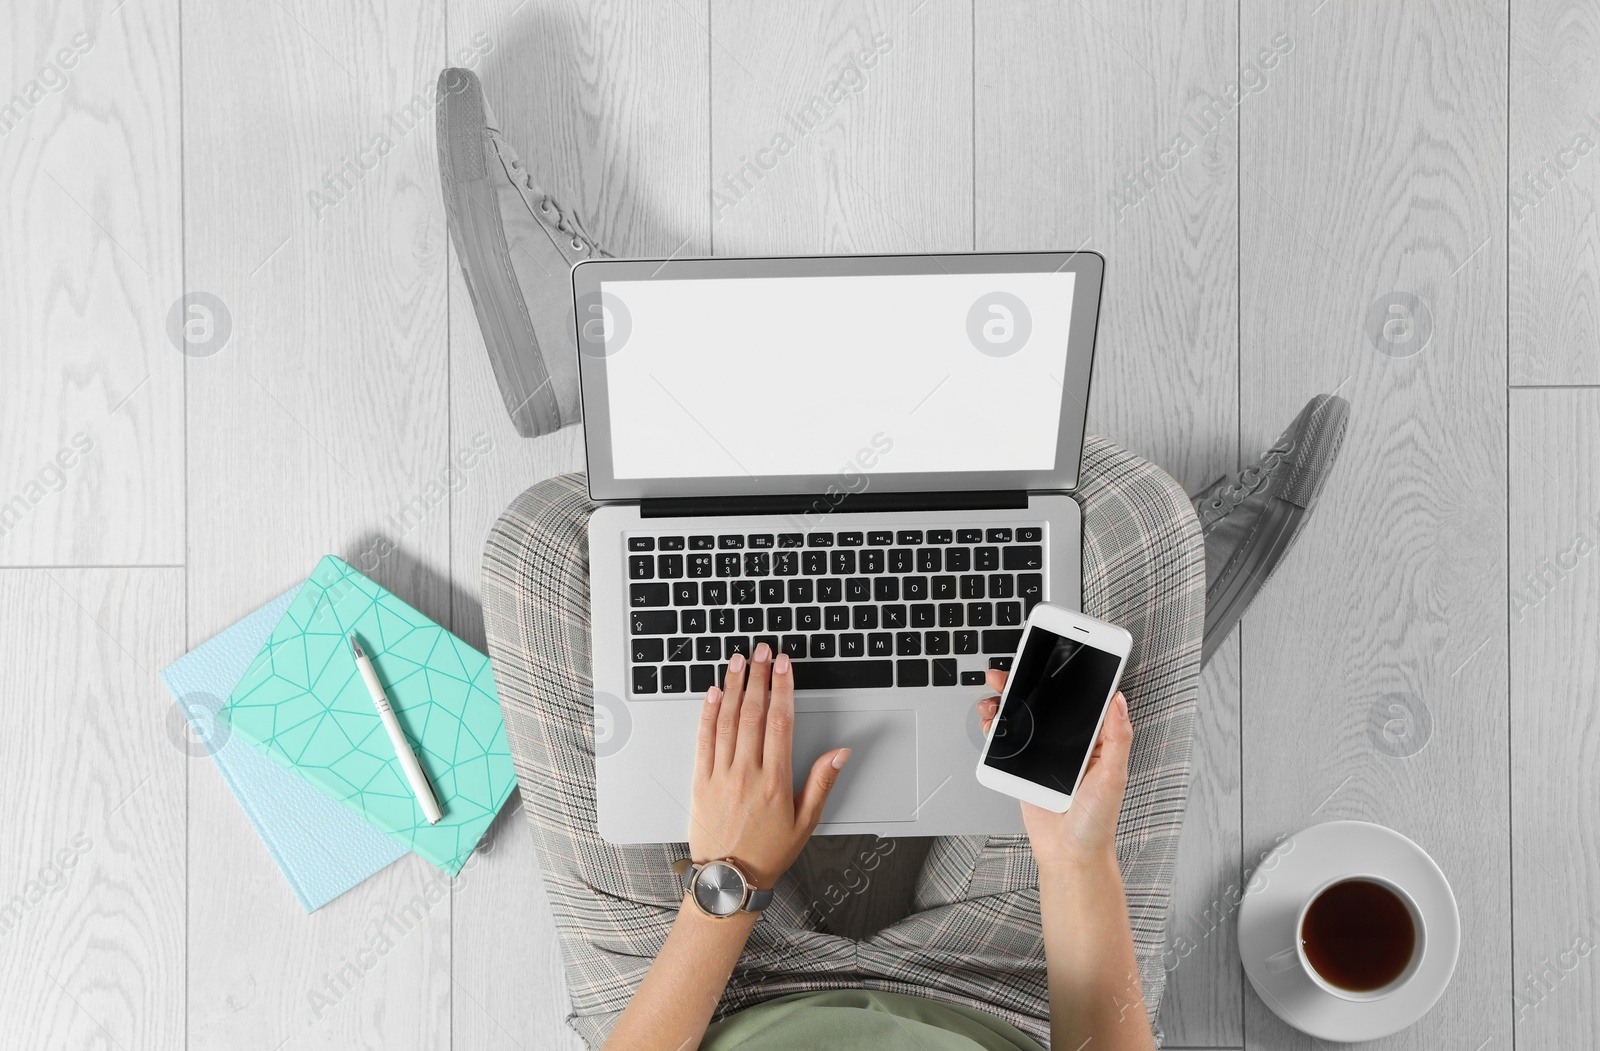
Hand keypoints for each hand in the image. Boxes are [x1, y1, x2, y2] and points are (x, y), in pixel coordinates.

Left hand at [690, 643, 849, 888]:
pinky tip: (715, 693)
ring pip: (727, 720)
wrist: (729, 881)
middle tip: (763, 650)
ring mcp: (720, 775)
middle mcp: (746, 773)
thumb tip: (841, 752)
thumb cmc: (768, 854)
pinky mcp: (700, 781)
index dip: (783, 688)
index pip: (780, 722)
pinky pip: (704, 740)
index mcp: (775, 781)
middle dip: (759, 676)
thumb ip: (822, 782)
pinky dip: (709, 713)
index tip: (785, 665)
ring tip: (739, 661)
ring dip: (735, 686)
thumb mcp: (806, 822)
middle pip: (754, 713)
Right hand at [977, 668, 1132, 875]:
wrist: (1069, 855)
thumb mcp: (1113, 777)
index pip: (1080, 699)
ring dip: (1005, 704)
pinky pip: (1008, 741)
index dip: (1066, 676)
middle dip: (1024, 684)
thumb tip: (1119, 700)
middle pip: (1044, 703)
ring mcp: (1045, 753)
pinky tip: (991, 722)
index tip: (1050, 657)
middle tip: (1007, 673)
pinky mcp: (1025, 767)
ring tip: (994, 698)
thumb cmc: (1097, 821)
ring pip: (1022, 718)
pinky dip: (996, 729)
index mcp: (1095, 739)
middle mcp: (1069, 742)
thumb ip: (1117, 737)